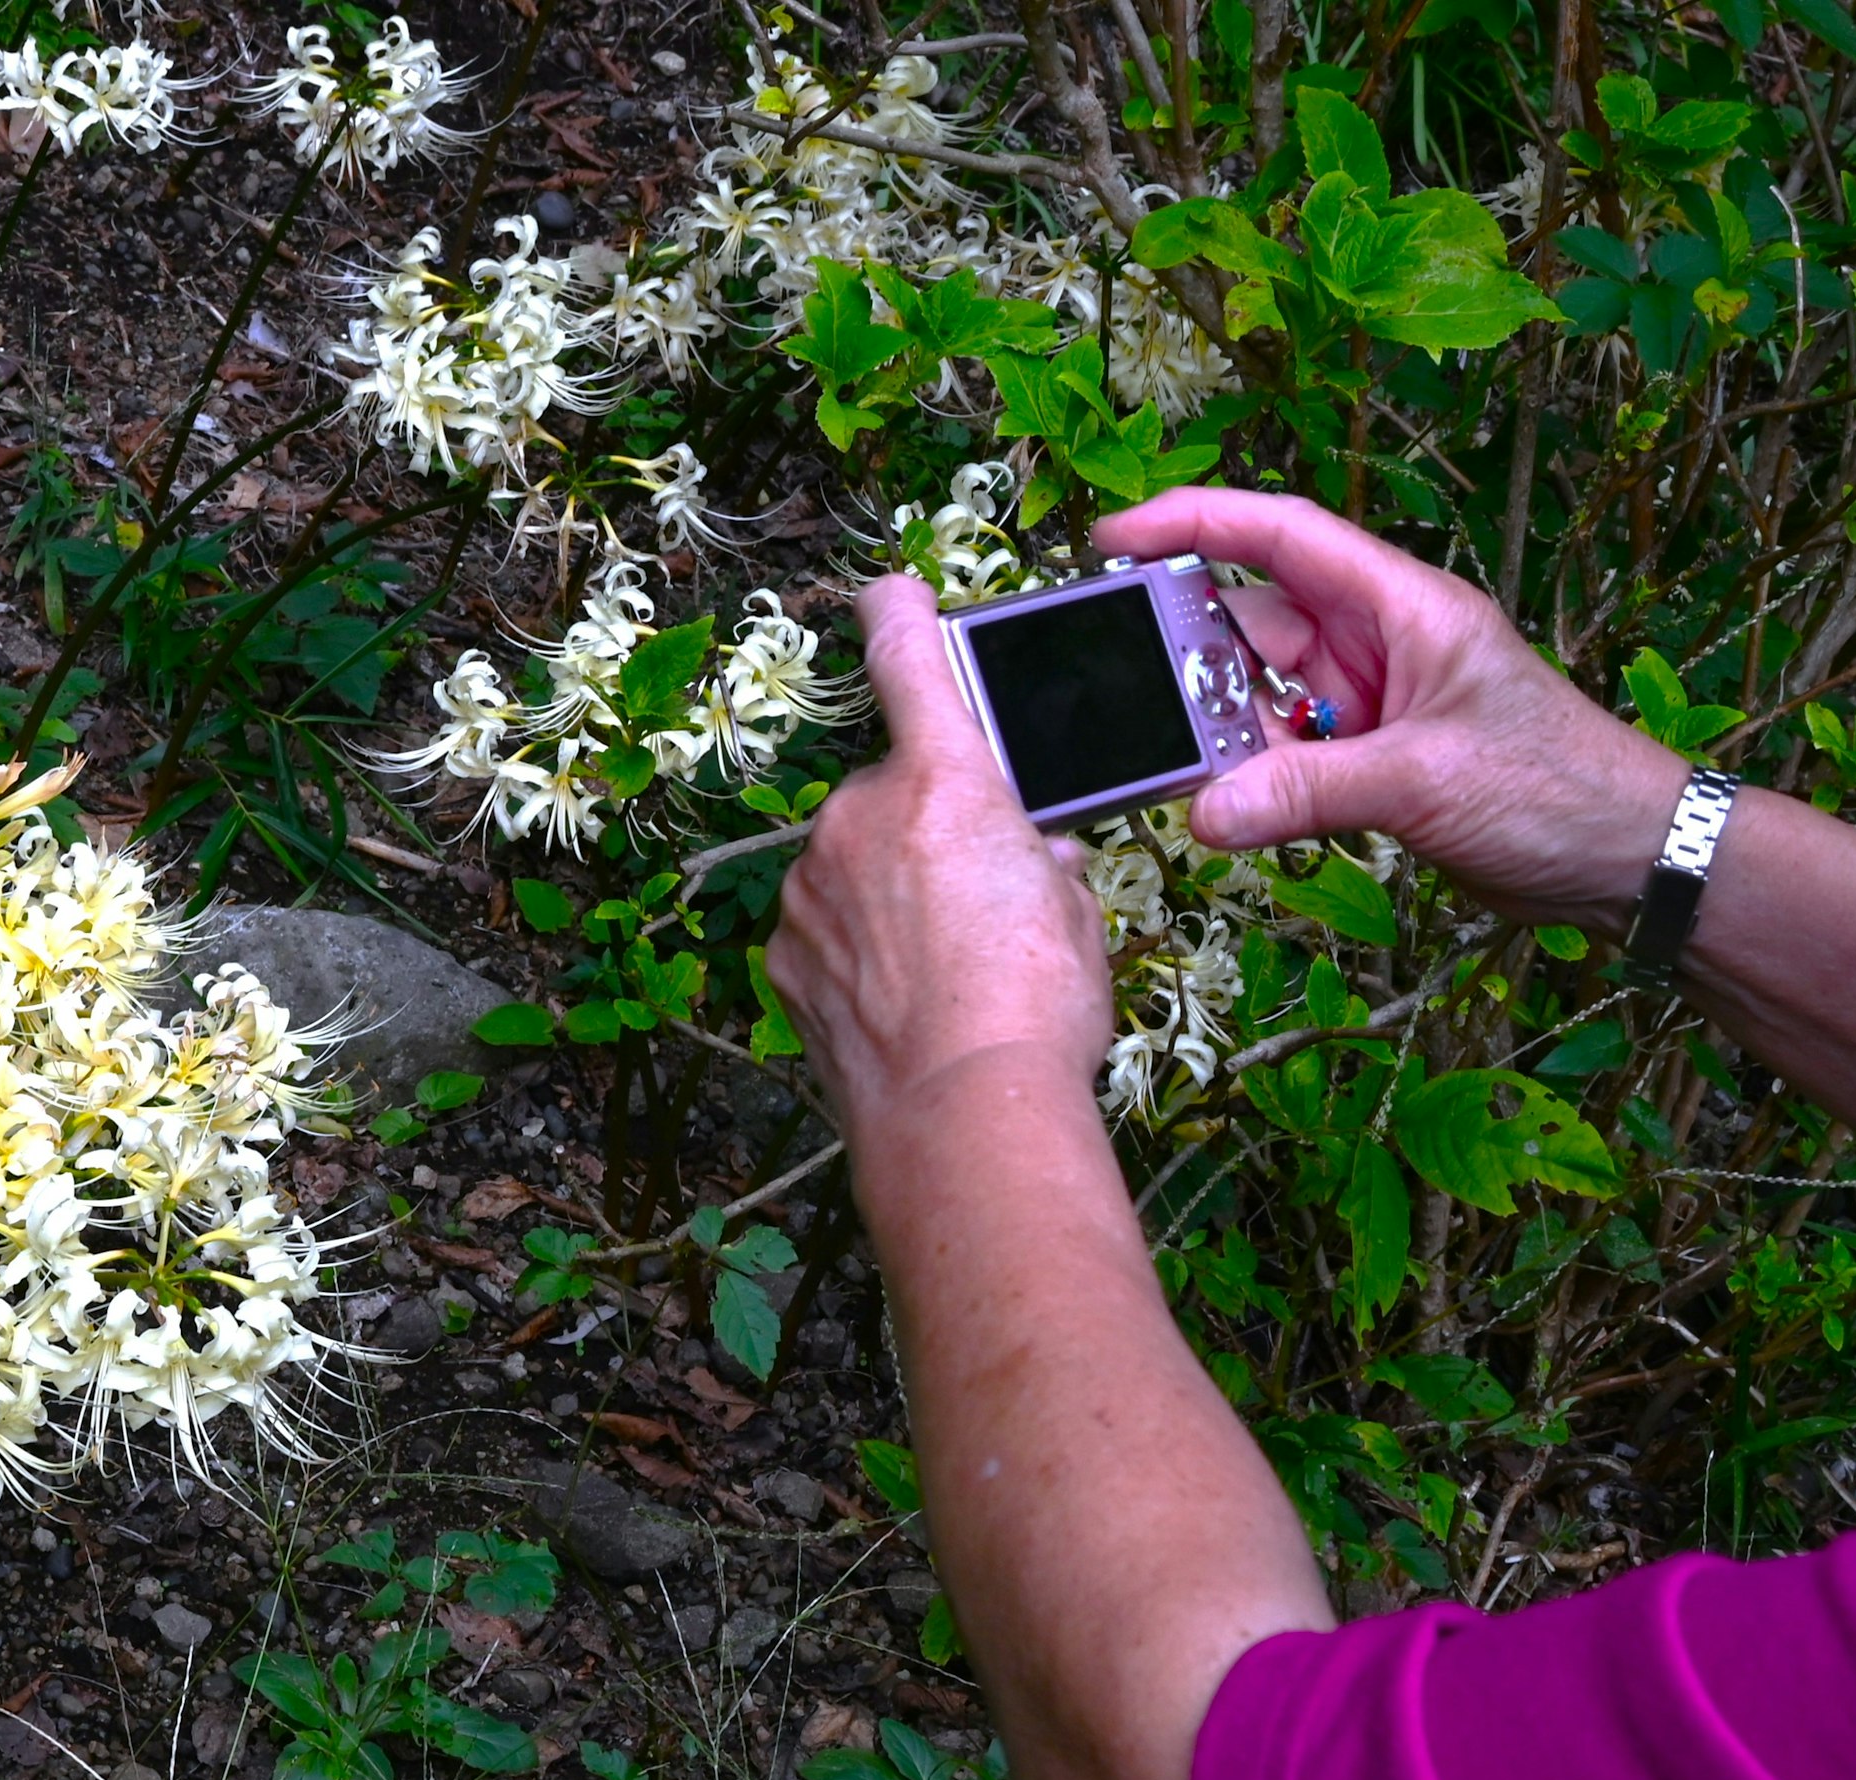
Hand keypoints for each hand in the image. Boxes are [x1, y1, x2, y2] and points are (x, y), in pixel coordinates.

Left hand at [769, 575, 1113, 1131]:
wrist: (963, 1109)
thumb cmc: (1035, 1004)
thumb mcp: (1072, 905)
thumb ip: (1037, 854)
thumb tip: (1029, 855)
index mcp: (945, 780)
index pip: (911, 662)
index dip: (899, 616)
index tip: (887, 594)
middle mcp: (860, 817)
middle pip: (891, 796)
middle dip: (927, 832)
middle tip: (978, 901)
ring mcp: (811, 887)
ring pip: (851, 866)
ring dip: (887, 895)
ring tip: (944, 967)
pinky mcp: (784, 954)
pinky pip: (824, 930)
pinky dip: (854, 953)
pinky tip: (901, 1001)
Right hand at [1095, 487, 1688, 928]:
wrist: (1626, 859)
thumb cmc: (1562, 789)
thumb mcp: (1426, 780)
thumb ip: (1307, 792)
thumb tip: (1206, 811)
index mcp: (1404, 608)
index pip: (1285, 536)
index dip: (1197, 521)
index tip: (1116, 537)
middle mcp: (1378, 646)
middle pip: (1252, 622)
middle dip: (1187, 651)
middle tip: (1123, 688)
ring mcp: (1366, 707)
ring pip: (1256, 698)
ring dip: (1217, 731)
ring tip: (1173, 763)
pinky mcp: (1363, 764)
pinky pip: (1276, 756)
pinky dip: (1245, 778)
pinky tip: (1221, 804)